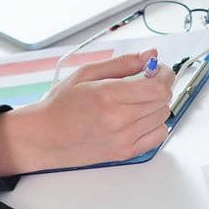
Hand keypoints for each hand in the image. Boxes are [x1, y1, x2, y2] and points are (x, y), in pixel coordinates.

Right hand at [0, 50, 175, 176]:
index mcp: (108, 96)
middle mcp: (119, 120)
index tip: (158, 69)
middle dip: (161, 86)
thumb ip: (122, 63)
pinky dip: (156, 125)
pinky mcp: (125, 153)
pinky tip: (140, 117)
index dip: (164, 74)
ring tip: (138, 100)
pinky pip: (158, 137)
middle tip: (147, 81)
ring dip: (157, 105)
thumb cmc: (60, 106)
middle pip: (163, 101)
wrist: (44, 138)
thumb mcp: (86, 73)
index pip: (158, 86)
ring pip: (163, 117)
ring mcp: (123, 139)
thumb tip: (150, 55)